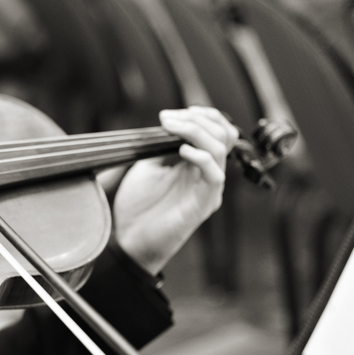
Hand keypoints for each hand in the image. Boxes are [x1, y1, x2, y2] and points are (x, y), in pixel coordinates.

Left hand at [112, 107, 238, 274]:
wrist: (129, 240)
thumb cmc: (138, 207)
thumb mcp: (147, 166)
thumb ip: (161, 146)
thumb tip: (168, 124)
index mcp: (197, 164)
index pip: (217, 131)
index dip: (201, 115)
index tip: (172, 113)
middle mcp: (208, 175)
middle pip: (224, 135)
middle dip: (197, 119)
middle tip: (168, 119)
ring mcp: (208, 190)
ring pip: (220, 149)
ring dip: (195, 132)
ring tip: (171, 128)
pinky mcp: (203, 205)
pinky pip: (215, 175)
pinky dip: (200, 157)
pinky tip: (181, 150)